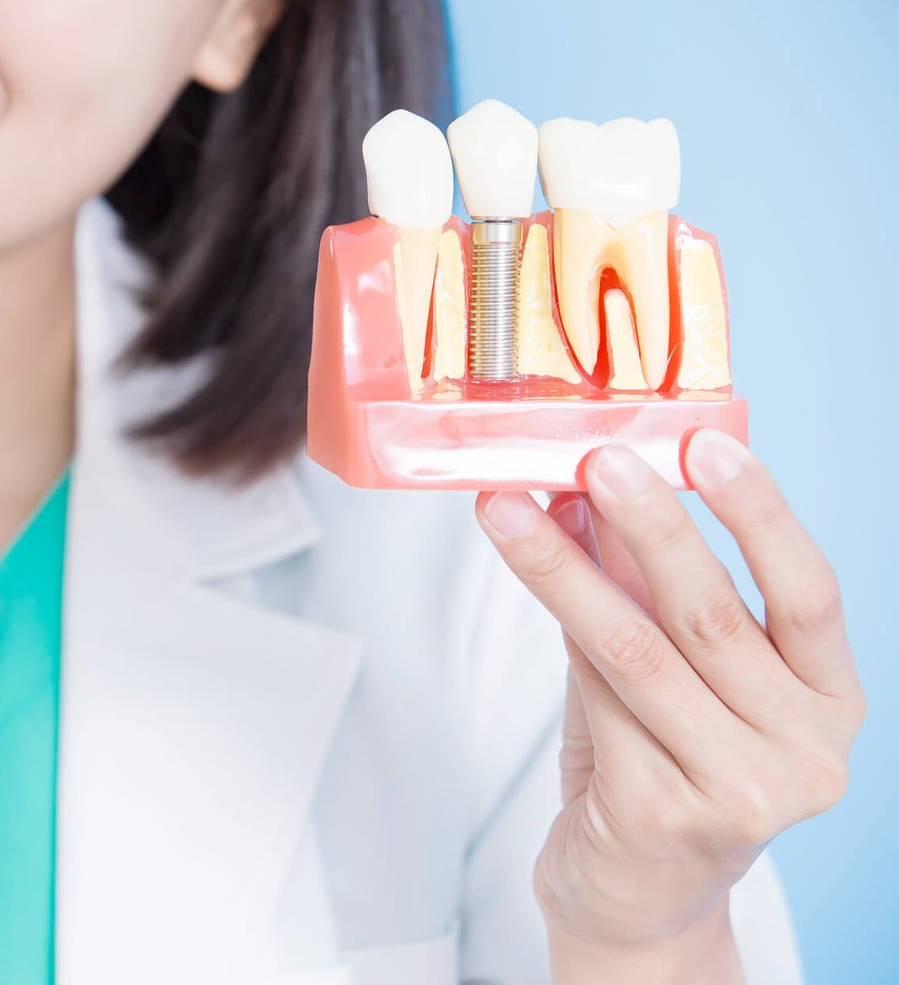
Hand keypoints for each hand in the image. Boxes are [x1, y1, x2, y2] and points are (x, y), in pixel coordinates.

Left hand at [473, 430, 864, 961]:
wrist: (634, 897)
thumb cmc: (657, 768)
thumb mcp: (667, 670)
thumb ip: (640, 590)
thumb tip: (584, 487)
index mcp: (830, 704)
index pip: (811, 593)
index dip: (760, 513)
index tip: (704, 443)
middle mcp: (805, 753)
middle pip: (715, 615)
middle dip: (648, 524)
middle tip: (593, 459)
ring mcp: (741, 792)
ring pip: (638, 649)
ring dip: (564, 566)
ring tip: (509, 505)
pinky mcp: (664, 814)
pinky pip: (596, 695)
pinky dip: (555, 626)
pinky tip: (523, 568)